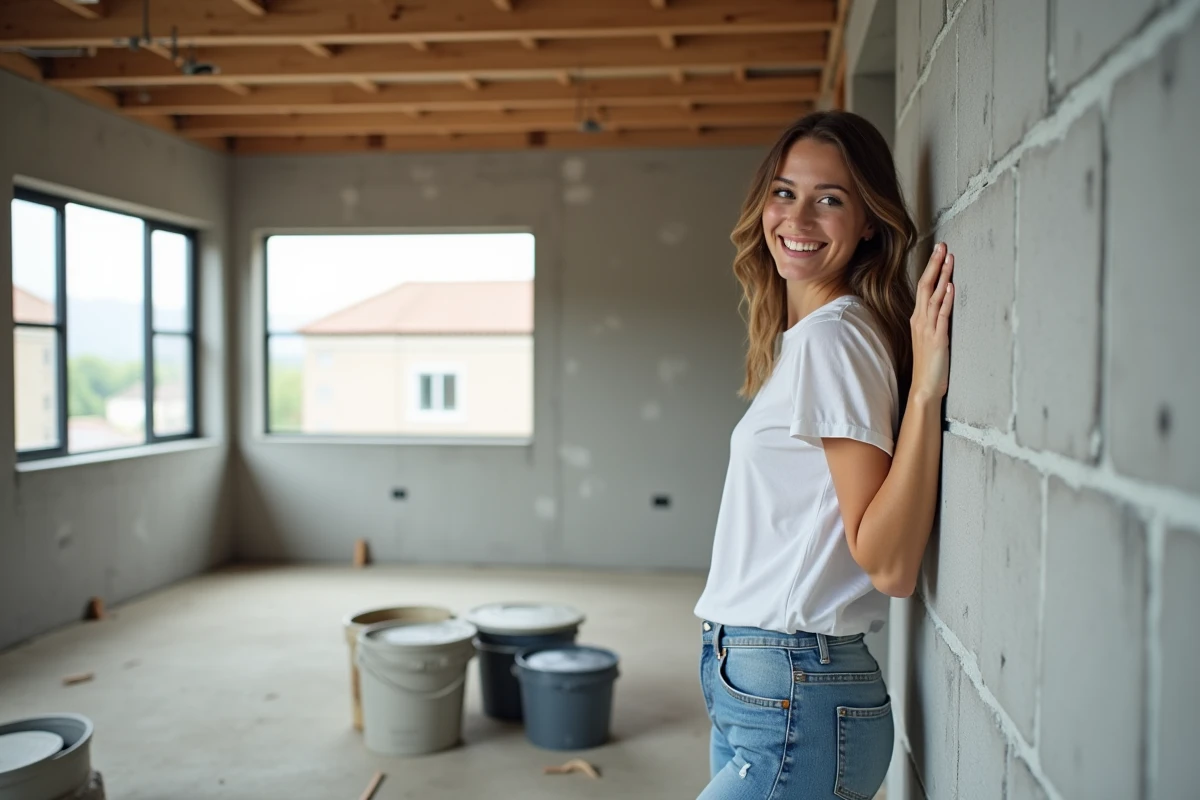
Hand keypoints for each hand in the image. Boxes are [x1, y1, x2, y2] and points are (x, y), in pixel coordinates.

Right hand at [910, 242, 954, 403]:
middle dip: (934, 265)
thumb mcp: (930, 338)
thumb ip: (934, 321)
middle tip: (942, 246)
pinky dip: (946, 300)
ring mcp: (927, 328)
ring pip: (933, 296)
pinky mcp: (937, 338)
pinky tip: (951, 287)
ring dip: (942, 277)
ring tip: (949, 259)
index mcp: (918, 319)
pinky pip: (941, 315)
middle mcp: (920, 320)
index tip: (939, 251)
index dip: (931, 268)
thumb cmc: (929, 365)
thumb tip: (945, 303)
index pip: (923, 287)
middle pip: (925, 286)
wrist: (924, 387)